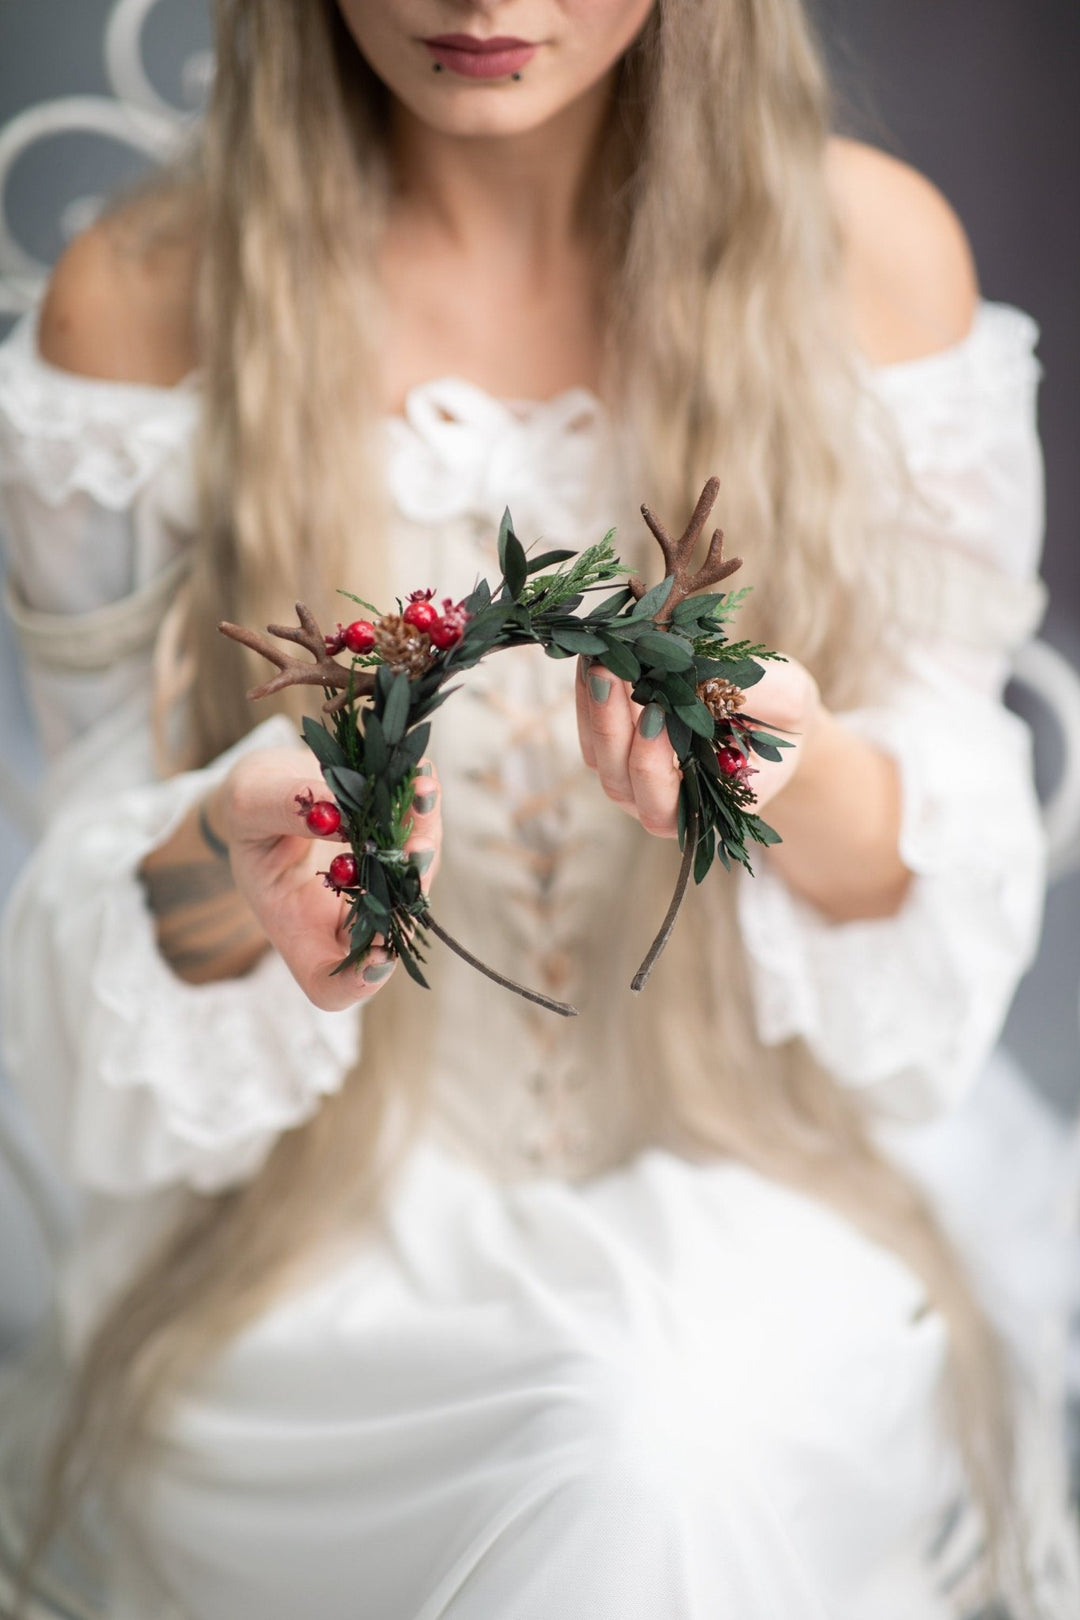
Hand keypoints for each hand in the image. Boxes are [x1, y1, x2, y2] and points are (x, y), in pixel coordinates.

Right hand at [208, 748, 441, 1010]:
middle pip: (389, 927)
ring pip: (413, 878)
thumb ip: (284, 809)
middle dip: (409, 887)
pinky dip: (423, 810)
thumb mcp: (249, 807)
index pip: (328, 984)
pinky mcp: (396, 850)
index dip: (357, 982)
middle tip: (418, 850)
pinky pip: (418, 838)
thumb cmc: (249, 812)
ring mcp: (376, 885)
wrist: (272, 788)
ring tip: (423, 795)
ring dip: (425, 839)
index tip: (378, 955)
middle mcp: (343, 916)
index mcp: (295, 926)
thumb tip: (335, 811)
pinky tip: (422, 776)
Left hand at [575, 653, 823, 833]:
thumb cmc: (782, 716)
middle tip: (609, 674)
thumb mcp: (789, 699)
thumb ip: (761, 695)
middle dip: (611, 728)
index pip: (665, 803)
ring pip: (598, 756)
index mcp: (707, 809)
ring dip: (593, 708)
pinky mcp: (617, 747)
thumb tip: (710, 675)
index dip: (652, 765)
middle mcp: (662, 802)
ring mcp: (634, 778)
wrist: (769, 713)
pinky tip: (594, 655)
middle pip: (620, 781)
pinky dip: (588, 694)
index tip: (654, 713)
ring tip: (599, 658)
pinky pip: (591, 730)